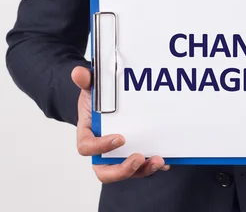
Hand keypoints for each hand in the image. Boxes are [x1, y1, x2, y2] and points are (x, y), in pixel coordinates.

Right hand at [71, 66, 169, 182]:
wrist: (105, 103)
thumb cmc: (97, 98)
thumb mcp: (91, 87)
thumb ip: (85, 80)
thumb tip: (79, 73)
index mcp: (88, 134)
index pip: (87, 147)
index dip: (101, 146)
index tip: (120, 138)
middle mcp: (101, 151)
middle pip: (105, 171)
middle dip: (122, 170)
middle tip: (138, 158)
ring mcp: (118, 156)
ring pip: (127, 172)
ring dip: (143, 170)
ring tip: (159, 161)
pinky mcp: (132, 155)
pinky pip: (142, 168)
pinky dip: (153, 166)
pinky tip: (167, 161)